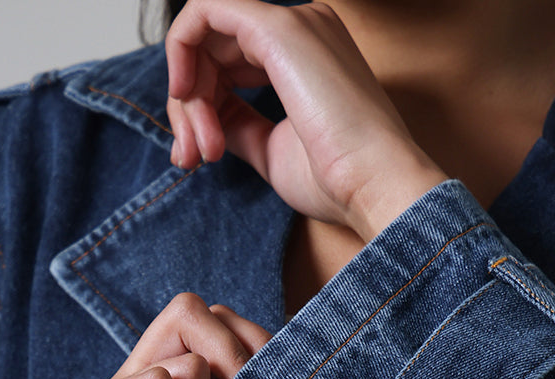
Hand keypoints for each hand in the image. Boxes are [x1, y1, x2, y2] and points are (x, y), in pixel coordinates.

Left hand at [165, 0, 447, 241]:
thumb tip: (205, 120)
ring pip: (203, 34)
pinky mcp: (277, 27)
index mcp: (306, 54)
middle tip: (190, 156)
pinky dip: (181, 51)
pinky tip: (184, 96)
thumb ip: (238, 124)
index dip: (200, 107)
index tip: (197, 155)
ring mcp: (291, 23)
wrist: (373, 185)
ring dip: (186, 96)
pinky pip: (203, 9)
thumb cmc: (337, 180)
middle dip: (187, 106)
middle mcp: (301, 28)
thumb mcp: (272, 149)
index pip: (230, 63)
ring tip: (200, 148)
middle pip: (212, 49)